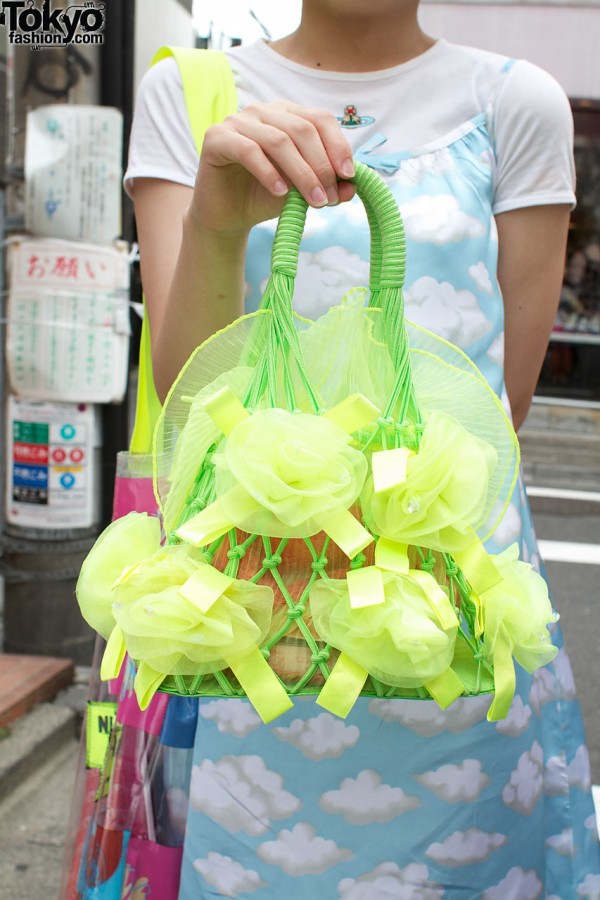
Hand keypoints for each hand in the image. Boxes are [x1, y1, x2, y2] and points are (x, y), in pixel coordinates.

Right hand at [191, 100, 356, 233]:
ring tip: (313, 201)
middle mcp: (263, 111)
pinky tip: (281, 193)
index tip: (348, 176)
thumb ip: (327, 186)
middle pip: (302, 130)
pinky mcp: (216, 138)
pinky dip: (269, 173)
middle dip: (321, 166)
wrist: (227, 216)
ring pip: (279, 141)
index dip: (338, 145)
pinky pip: (248, 151)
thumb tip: (352, 186)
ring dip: (301, 174)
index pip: (320, 119)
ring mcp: (238, 121)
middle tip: (328, 198)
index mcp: (287, 115)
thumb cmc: (265, 197)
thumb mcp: (302, 192)